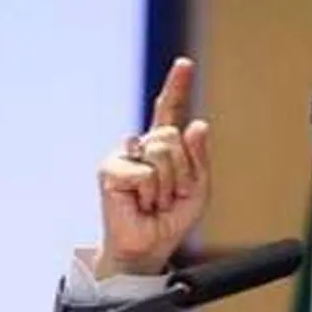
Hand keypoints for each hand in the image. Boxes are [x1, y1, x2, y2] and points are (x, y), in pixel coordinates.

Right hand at [94, 57, 210, 279]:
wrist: (150, 247)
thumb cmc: (171, 219)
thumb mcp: (198, 189)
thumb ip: (200, 158)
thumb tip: (198, 124)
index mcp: (165, 147)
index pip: (170, 111)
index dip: (177, 86)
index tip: (185, 64)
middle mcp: (143, 146)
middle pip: (173, 137)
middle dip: (182, 172)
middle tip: (171, 196)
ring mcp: (125, 155)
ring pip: (162, 153)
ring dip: (169, 186)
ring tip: (156, 201)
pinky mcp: (110, 169)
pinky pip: (146, 173)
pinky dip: (152, 194)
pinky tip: (141, 204)